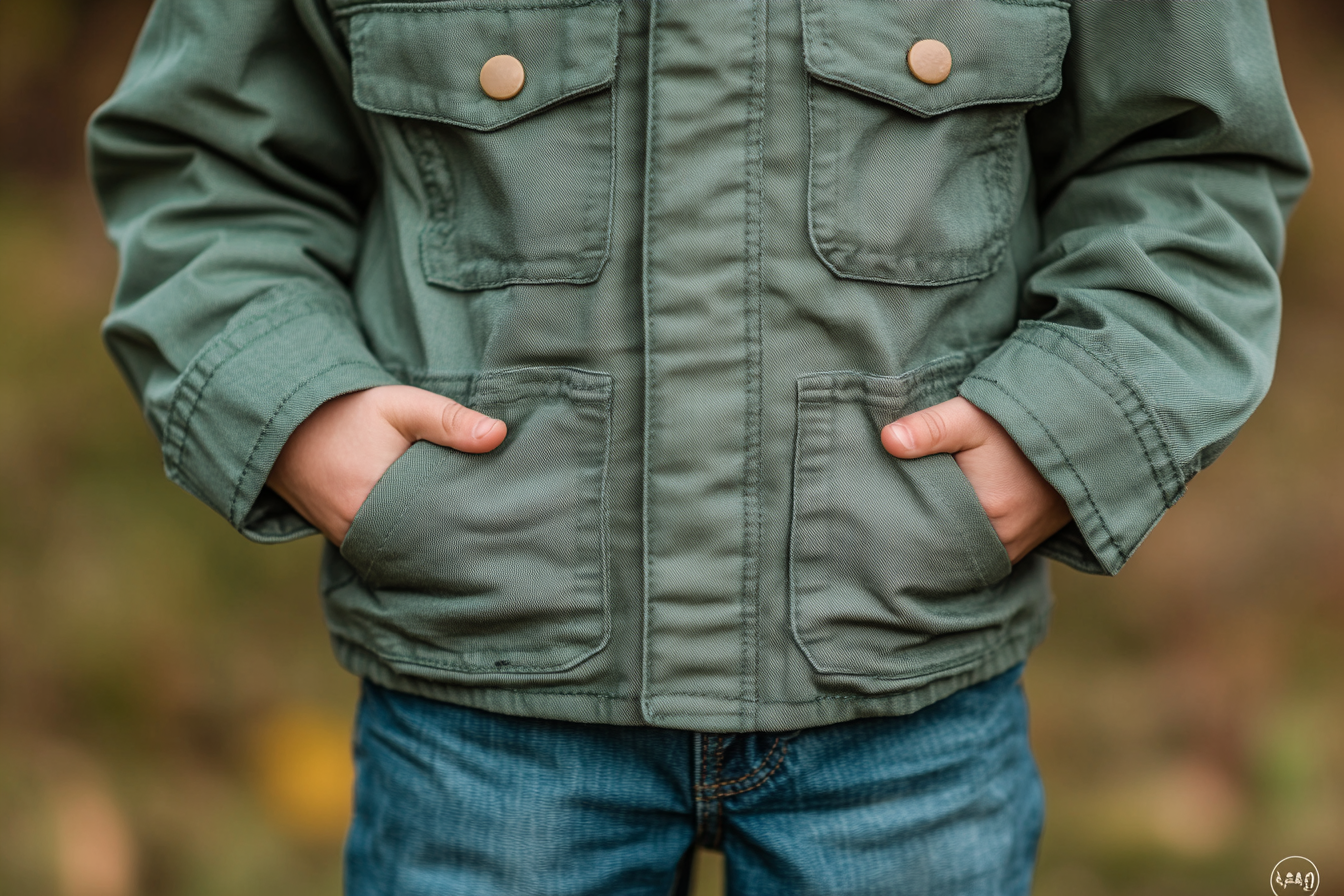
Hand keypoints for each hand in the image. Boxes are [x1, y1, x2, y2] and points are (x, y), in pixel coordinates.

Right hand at [267, 386, 506, 544]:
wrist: (285, 420)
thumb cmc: (347, 410)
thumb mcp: (401, 406)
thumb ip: (448, 420)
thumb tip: (498, 435)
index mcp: (373, 503)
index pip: (436, 526)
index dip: (466, 519)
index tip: (496, 512)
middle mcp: (356, 531)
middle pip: (420, 543)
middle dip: (451, 534)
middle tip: (489, 522)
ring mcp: (345, 539)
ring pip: (402, 548)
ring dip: (428, 536)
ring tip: (465, 525)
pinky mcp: (340, 536)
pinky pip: (382, 545)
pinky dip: (405, 536)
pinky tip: (430, 525)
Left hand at [881, 397, 1069, 563]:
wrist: (1079, 433)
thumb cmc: (1020, 424)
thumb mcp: (972, 417)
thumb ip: (931, 428)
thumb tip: (888, 439)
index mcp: (986, 513)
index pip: (925, 526)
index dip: (904, 510)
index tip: (887, 495)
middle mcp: (1002, 542)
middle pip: (944, 542)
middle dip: (922, 524)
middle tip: (897, 501)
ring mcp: (1015, 549)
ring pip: (962, 548)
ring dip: (945, 531)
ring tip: (926, 506)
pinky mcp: (1022, 547)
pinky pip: (981, 549)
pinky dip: (965, 535)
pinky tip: (952, 515)